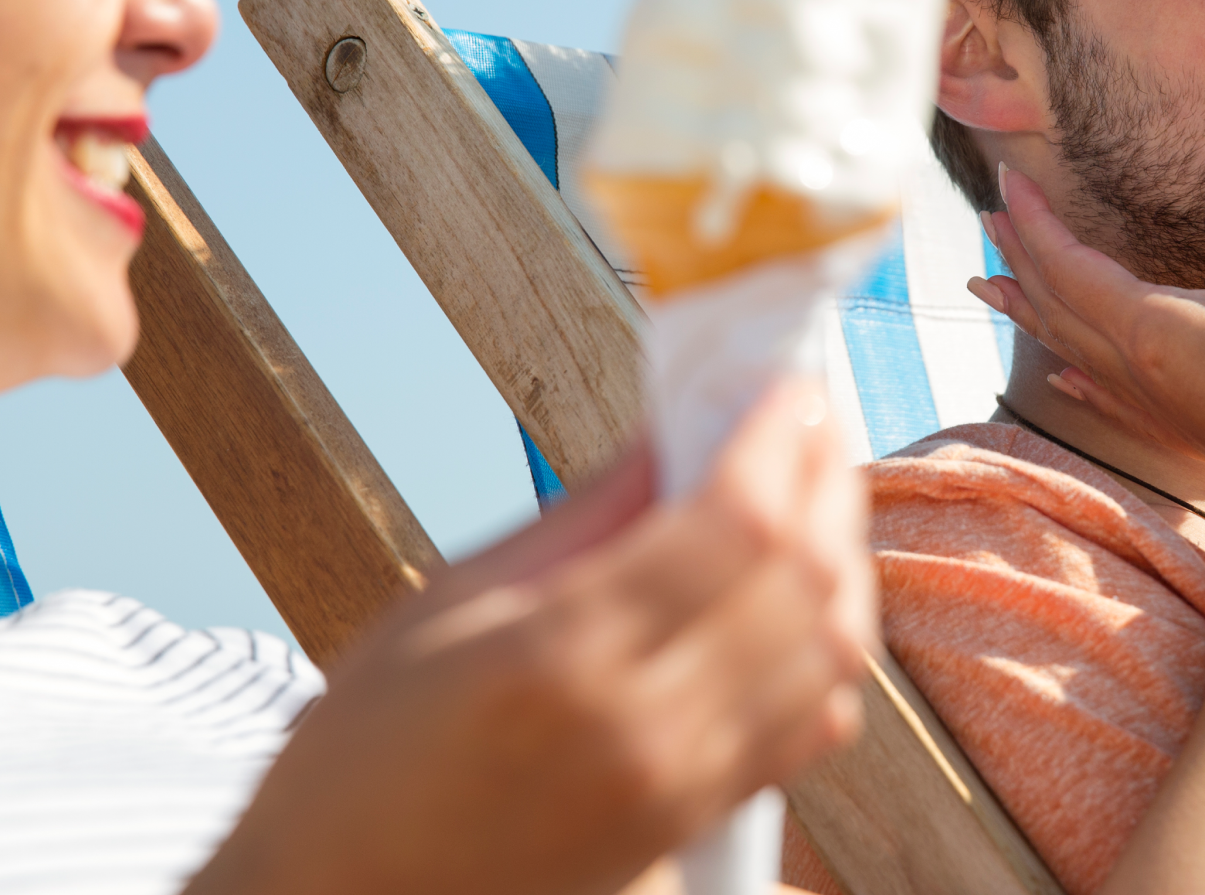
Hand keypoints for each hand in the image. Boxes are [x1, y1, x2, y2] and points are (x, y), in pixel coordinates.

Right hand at [191, 380, 876, 894]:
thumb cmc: (363, 755)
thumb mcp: (450, 602)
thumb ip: (582, 515)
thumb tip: (672, 427)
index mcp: (564, 657)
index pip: (733, 525)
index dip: (775, 437)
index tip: (783, 381)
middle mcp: (645, 728)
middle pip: (801, 582)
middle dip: (822, 478)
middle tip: (808, 415)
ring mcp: (682, 787)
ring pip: (830, 653)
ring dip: (841, 556)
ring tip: (813, 489)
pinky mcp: (696, 823)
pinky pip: (813, 725)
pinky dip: (830, 646)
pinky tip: (804, 592)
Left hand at [969, 93, 1204, 498]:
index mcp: (1148, 327)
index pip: (1067, 265)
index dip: (1033, 219)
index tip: (1005, 179)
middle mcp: (1134, 364)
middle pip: (1054, 302)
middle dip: (1019, 255)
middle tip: (989, 216)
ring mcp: (1152, 398)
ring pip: (1069, 344)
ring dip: (1029, 307)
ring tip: (988, 286)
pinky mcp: (1176, 422)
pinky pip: (1104, 388)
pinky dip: (1072, 368)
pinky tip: (1060, 377)